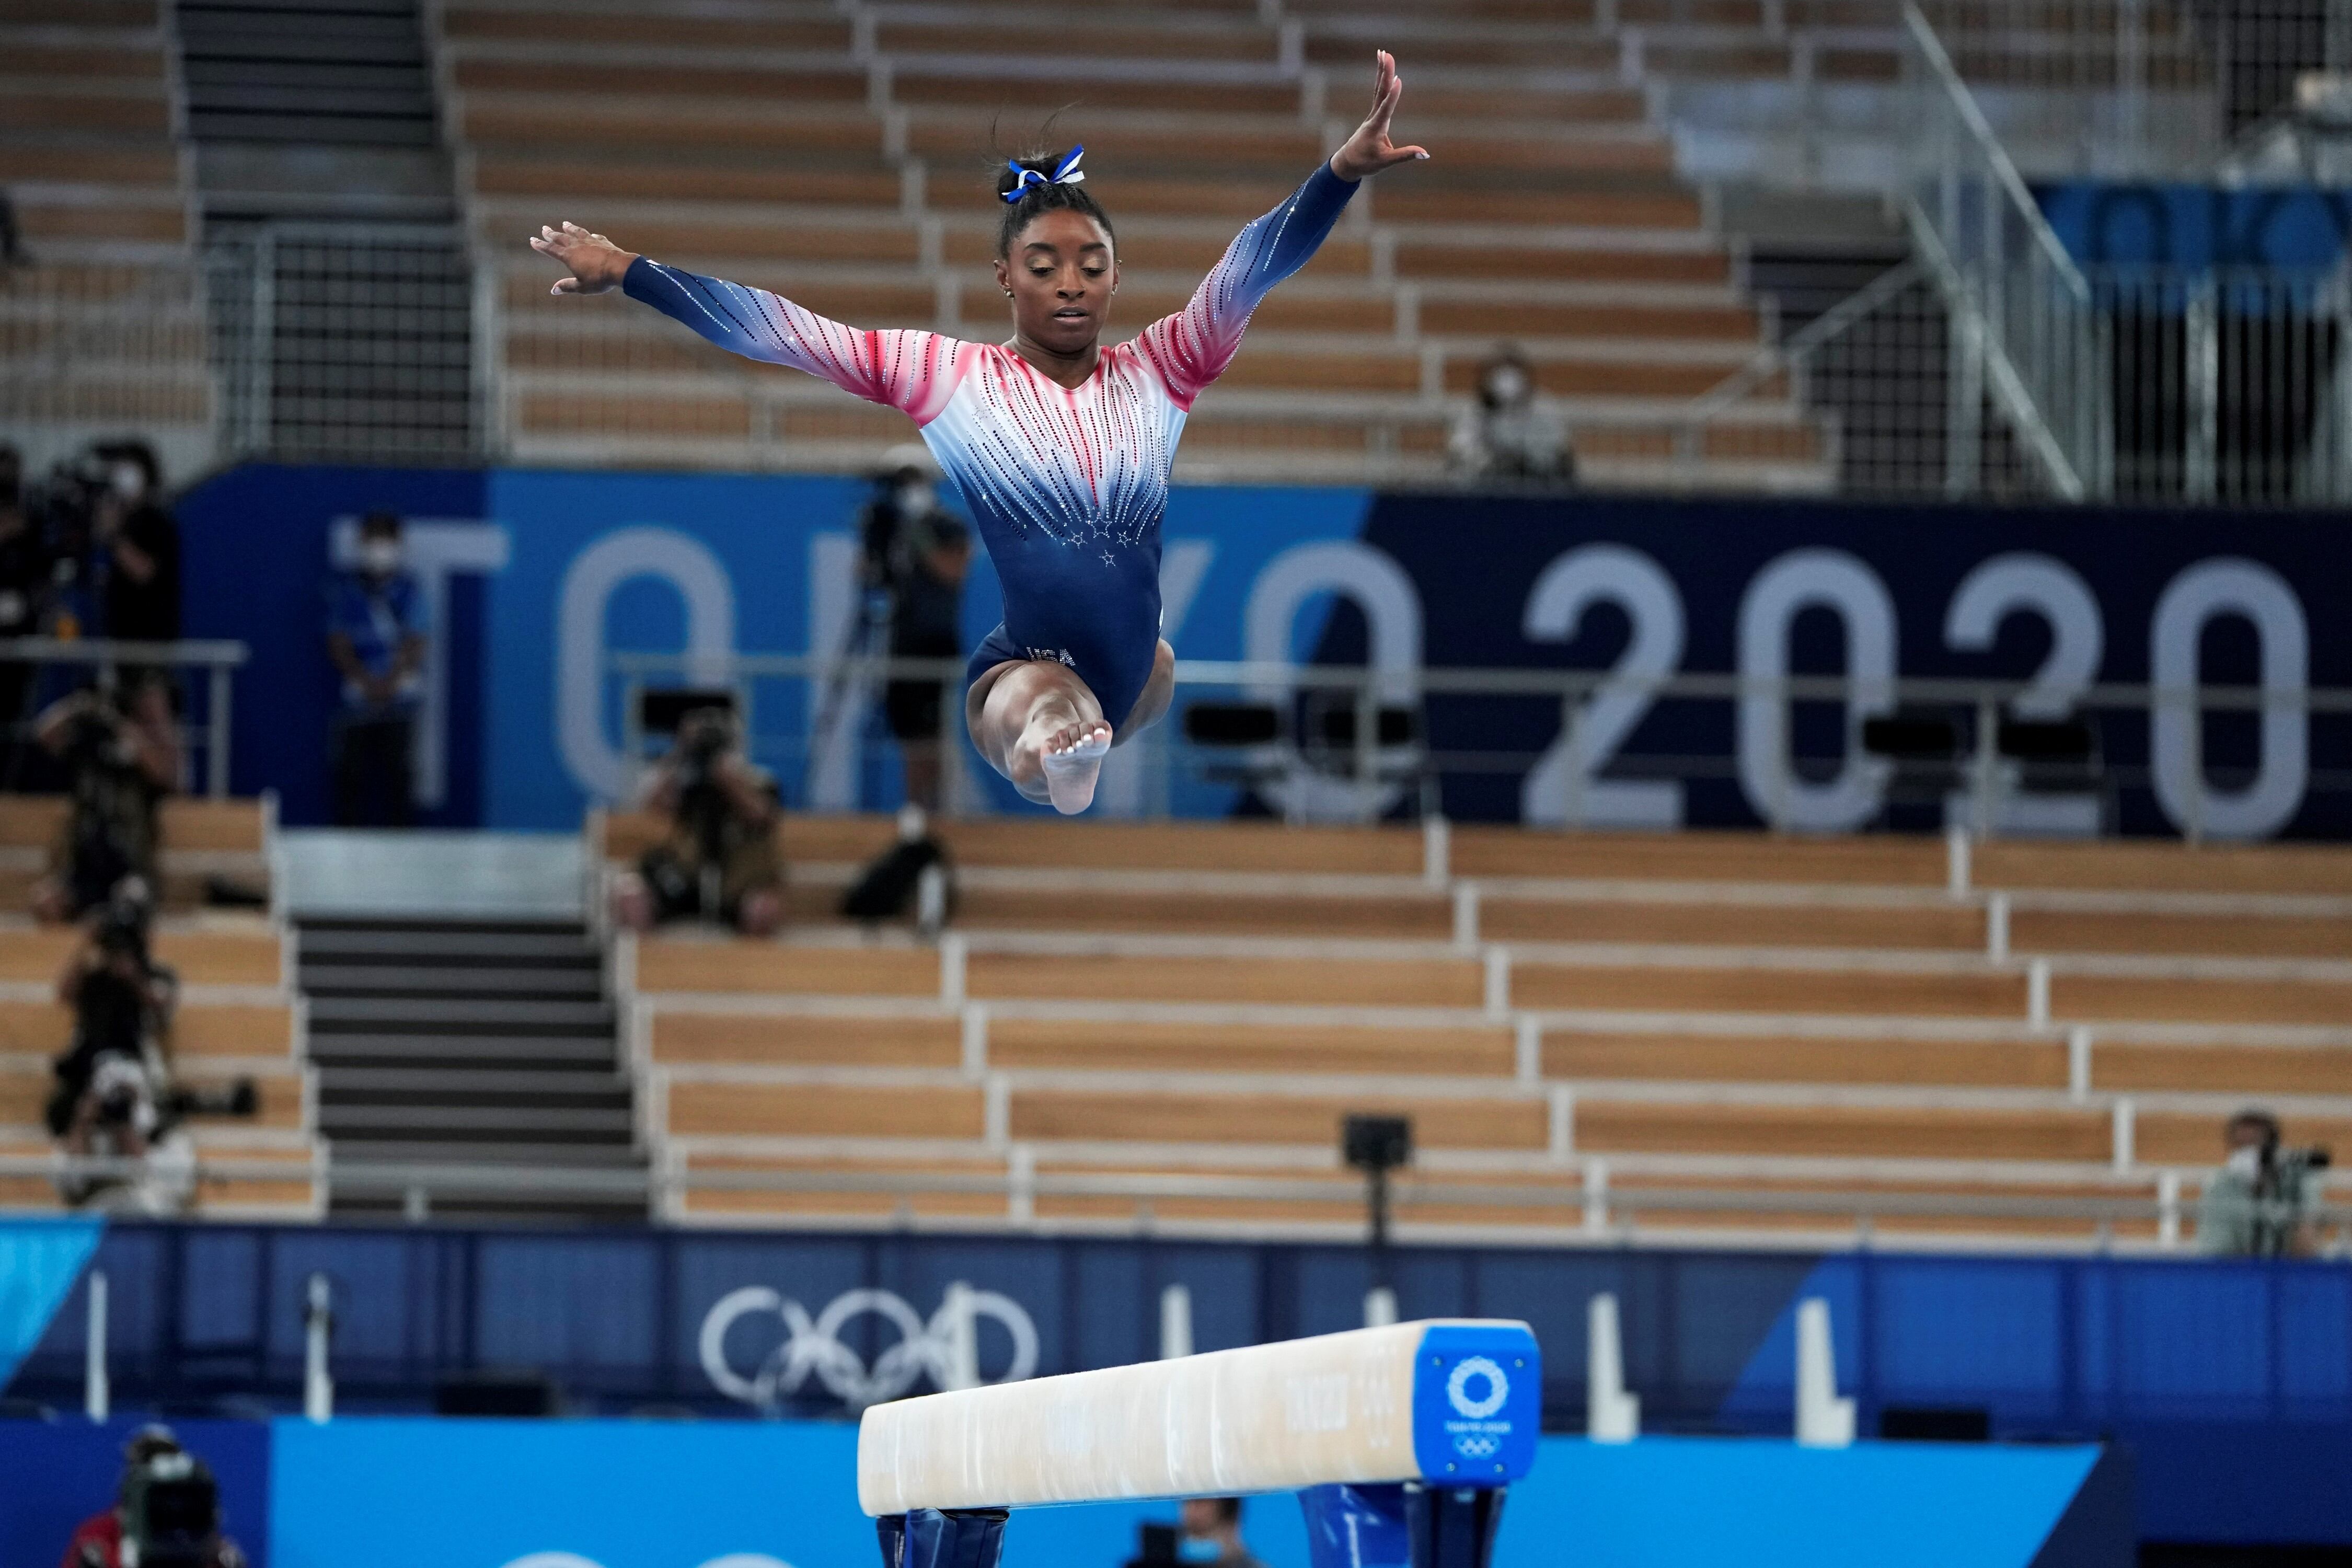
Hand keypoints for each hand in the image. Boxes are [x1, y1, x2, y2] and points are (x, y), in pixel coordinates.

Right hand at [530, 221, 637, 295]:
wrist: (620, 268)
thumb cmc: (599, 279)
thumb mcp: (581, 286)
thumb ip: (567, 286)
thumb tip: (553, 290)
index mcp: (569, 256)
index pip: (551, 249)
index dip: (541, 245)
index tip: (533, 240)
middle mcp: (578, 245)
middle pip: (562, 237)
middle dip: (552, 234)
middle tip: (544, 228)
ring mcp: (591, 242)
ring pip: (577, 232)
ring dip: (570, 228)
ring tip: (565, 224)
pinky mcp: (603, 242)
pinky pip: (594, 237)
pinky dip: (590, 235)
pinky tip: (591, 235)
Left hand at [1329, 51, 1428, 180]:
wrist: (1348, 163)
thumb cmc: (1366, 162)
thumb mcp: (1385, 161)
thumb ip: (1404, 156)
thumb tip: (1426, 154)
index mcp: (1377, 127)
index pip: (1386, 108)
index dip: (1392, 95)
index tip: (1398, 80)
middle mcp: (1374, 117)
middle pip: (1380, 91)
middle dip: (1385, 73)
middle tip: (1387, 55)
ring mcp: (1373, 114)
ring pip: (1378, 89)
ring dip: (1382, 71)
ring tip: (1383, 53)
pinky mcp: (1374, 115)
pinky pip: (1379, 94)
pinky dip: (1382, 81)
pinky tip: (1386, 71)